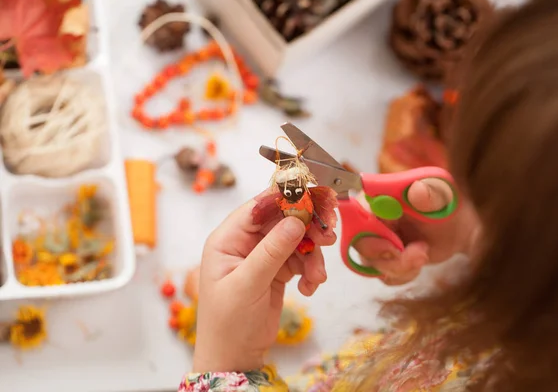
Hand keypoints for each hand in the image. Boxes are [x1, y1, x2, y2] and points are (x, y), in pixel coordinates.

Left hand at [192, 192, 335, 372]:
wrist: (234, 358)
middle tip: (329, 237)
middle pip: (283, 220)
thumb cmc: (228, 323)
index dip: (287, 200)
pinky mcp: (276, 271)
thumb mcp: (248, 285)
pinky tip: (310, 288)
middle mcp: (245, 242)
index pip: (259, 207)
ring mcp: (262, 256)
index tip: (316, 200)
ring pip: (297, 240)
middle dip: (308, 229)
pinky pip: (301, 259)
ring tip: (318, 277)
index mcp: (228, 238)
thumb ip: (272, 251)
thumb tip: (296, 219)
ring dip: (313, 256)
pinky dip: (310, 270)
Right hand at [354, 178, 477, 285]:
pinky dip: (403, 275)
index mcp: (378, 195)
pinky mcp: (381, 259)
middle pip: (360, 243)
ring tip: (424, 253)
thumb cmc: (447, 204)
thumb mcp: (444, 196)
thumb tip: (417, 191)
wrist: (458, 229)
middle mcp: (369, 218)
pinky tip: (419, 262)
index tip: (393, 246)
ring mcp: (374, 240)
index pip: (356, 212)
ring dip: (400, 267)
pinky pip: (383, 275)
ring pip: (371, 264)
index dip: (367, 232)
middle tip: (419, 254)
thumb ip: (431, 194)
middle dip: (388, 256)